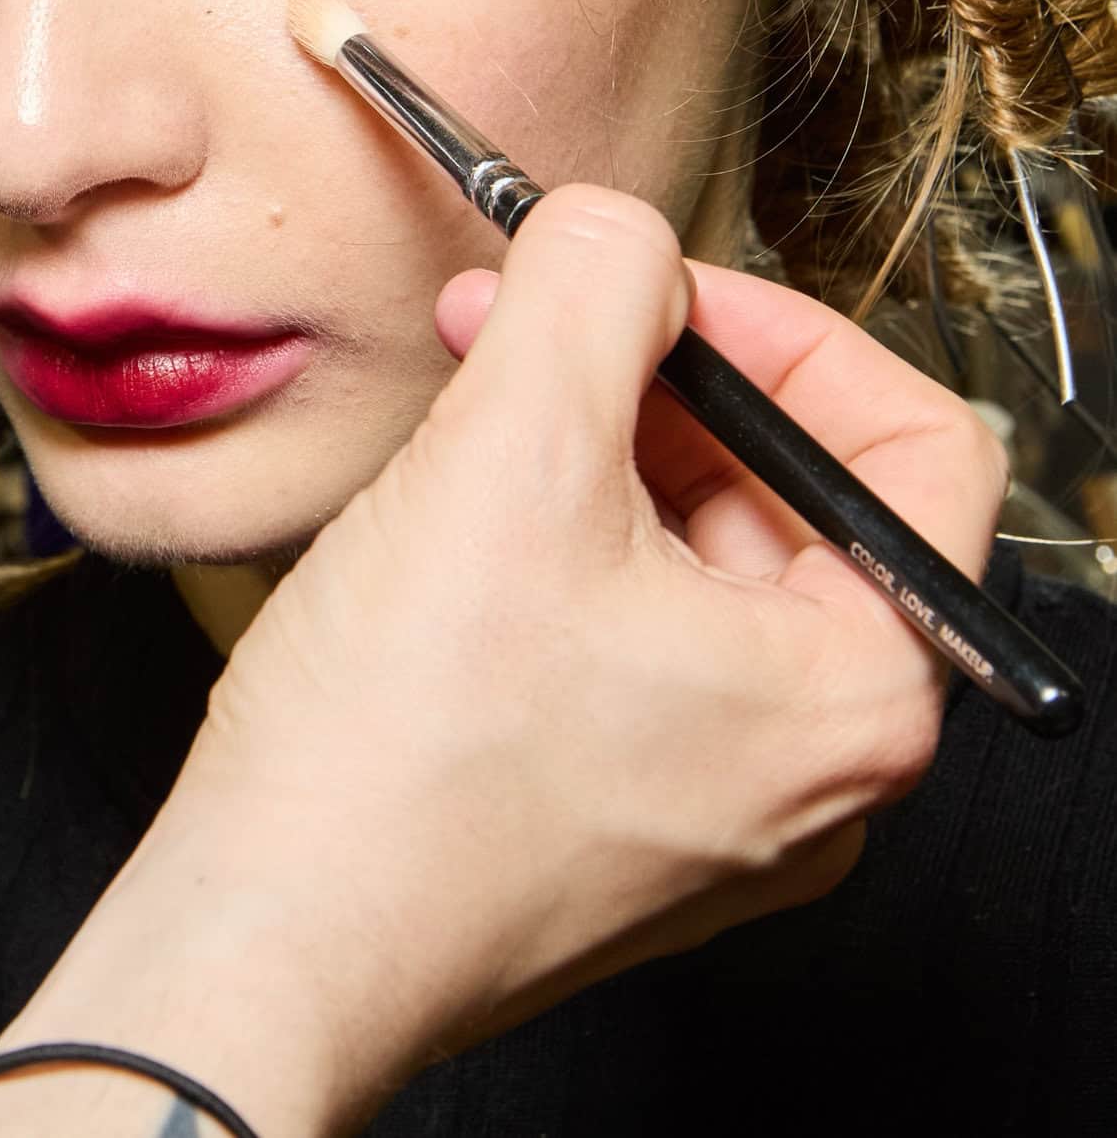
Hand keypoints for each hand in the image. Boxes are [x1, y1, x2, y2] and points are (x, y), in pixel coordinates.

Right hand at [0, 188, 1005, 1136]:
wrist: (264, 942)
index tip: (650, 288)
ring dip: (584, 445)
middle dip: (645, 374)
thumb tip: (620, 229)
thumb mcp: (514, 449)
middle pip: (784, 490)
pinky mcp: (618, 816)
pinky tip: (450, 512)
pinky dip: (553, 539)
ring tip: (466, 397)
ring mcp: (716, 801)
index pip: (908, 441)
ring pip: (690, 554)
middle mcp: (815, 767)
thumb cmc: (399, 757)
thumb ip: (595, 284)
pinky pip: (628, 630)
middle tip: (521, 317)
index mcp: (859, 694)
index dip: (776, 327)